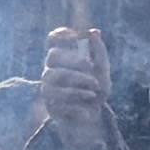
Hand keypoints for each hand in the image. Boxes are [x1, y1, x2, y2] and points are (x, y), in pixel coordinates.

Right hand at [34, 25, 110, 143]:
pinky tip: (89, 99)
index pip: (52, 40)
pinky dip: (78, 96)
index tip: (75, 36)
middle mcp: (51, 70)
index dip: (60, 34)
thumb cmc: (95, 91)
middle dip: (74, 59)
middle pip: (53, 55)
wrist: (93, 118)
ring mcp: (47, 87)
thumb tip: (94, 31)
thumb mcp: (102, 71)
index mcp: (62, 60)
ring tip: (94, 89)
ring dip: (79, 80)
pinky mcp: (49, 102)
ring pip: (56, 74)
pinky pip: (59, 95)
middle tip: (90, 66)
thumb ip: (99, 52)